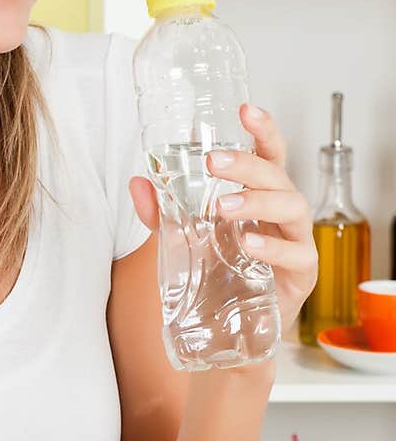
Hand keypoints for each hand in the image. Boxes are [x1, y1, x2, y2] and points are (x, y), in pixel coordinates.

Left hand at [128, 104, 316, 338]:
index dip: (263, 129)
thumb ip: (162, 213)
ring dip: (257, 201)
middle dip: (248, 164)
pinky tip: (248, 245)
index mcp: (260, 197)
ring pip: (293, 207)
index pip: (270, 154)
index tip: (246, 109)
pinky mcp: (302, 275)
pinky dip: (272, 247)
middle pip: (278, 175)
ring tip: (222, 207)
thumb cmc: (218, 277)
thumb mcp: (185, 241)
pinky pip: (297, 254)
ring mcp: (296, 242)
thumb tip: (138, 181)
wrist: (231, 331)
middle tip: (214, 163)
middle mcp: (282, 214)